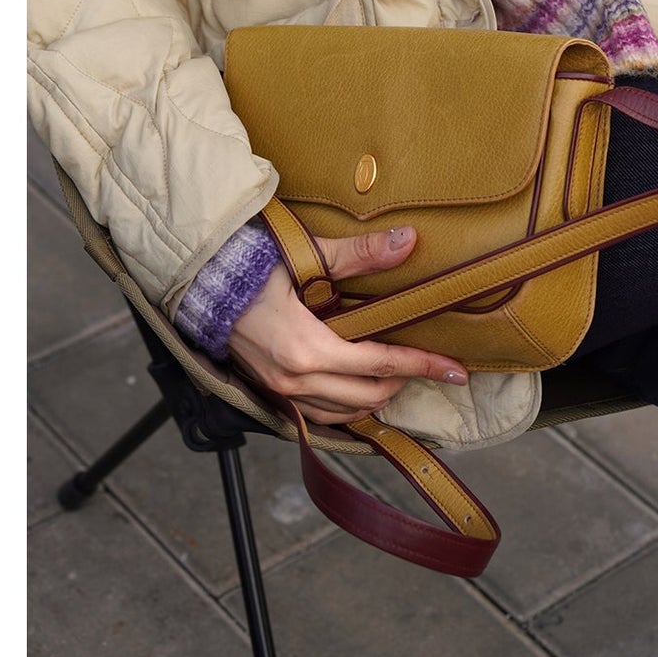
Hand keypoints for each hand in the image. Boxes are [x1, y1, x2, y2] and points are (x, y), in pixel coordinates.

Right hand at [225, 225, 468, 425]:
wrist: (202, 284)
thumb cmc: (252, 267)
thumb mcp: (308, 257)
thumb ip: (360, 254)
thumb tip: (408, 242)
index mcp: (309, 349)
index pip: (382, 364)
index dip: (423, 366)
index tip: (456, 371)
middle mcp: (296, 379)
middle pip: (368, 394)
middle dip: (404, 382)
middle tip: (430, 366)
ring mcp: (280, 390)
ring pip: (344, 412)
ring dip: (376, 398)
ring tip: (400, 378)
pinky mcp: (270, 392)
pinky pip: (318, 414)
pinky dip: (346, 407)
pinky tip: (359, 392)